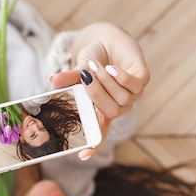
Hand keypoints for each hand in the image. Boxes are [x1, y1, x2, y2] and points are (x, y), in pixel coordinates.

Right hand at [50, 22, 149, 158]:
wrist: (109, 40)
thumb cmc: (93, 59)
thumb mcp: (78, 69)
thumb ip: (70, 78)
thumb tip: (53, 81)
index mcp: (102, 109)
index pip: (99, 133)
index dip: (93, 146)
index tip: (83, 156)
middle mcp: (119, 106)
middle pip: (110, 111)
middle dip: (97, 95)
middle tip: (85, 77)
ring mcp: (133, 95)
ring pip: (122, 98)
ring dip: (106, 81)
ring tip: (95, 66)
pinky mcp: (142, 80)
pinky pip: (134, 85)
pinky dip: (121, 78)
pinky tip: (111, 68)